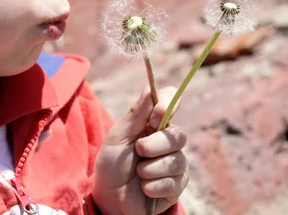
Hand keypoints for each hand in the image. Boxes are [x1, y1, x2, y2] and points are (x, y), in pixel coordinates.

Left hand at [92, 87, 188, 214]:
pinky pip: (173, 183)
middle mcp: (169, 140)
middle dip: (154, 145)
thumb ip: (135, 115)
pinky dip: (153, 186)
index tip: (156, 114)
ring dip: (150, 169)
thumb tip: (150, 89)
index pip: (172, 102)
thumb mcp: (118, 137)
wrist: (109, 198)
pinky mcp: (177, 186)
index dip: (169, 103)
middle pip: (178, 135)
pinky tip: (144, 188)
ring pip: (176, 160)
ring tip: (138, 173)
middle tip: (138, 150)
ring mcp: (176, 163)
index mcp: (155, 123)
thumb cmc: (112, 164)